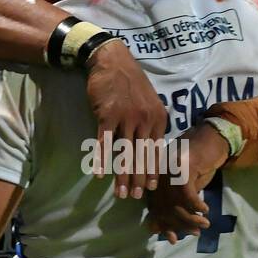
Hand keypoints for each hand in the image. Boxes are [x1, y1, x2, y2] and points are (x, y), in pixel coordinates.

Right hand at [85, 42, 167, 201]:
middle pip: (141, 155)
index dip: (151, 171)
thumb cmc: (129, 82)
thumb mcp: (150, 101)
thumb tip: (153, 144)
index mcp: (158, 118)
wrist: (111, 60)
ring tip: (119, 193)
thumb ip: (153, 121)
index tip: (149, 188)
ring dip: (122, 176)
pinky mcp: (107, 115)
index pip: (156, 150)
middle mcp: (145, 120)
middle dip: (137, 179)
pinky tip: (99, 174)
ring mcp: (126, 118)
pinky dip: (101, 160)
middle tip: (134, 197)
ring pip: (124, 153)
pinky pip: (104, 142)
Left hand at [146, 123, 228, 243]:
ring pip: (176, 204)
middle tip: (194, 233)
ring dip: (191, 218)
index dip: (163, 225)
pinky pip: (188, 195)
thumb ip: (172, 206)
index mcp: (154, 180)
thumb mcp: (184, 187)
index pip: (154, 208)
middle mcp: (157, 175)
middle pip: (164, 208)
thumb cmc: (196, 164)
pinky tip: (205, 210)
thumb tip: (159, 231)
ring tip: (204, 224)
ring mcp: (168, 170)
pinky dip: (197, 205)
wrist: (210, 138)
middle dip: (179, 225)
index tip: (173, 239)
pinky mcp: (183, 167)